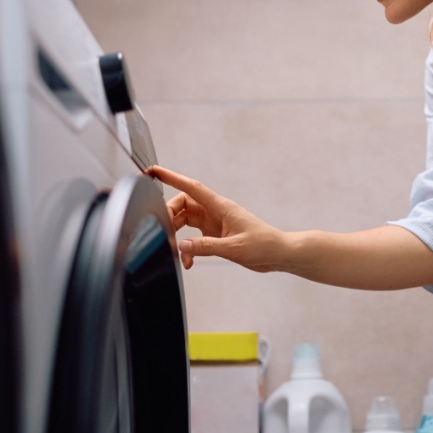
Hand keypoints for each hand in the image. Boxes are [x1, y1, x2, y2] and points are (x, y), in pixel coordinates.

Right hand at [147, 165, 287, 272]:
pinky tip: (189, 261)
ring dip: (177, 234)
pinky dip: (188, 248)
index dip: (172, 177)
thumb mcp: (233, 248)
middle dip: (169, 214)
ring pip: (186, 220)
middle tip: (162, 230)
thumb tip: (182, 246)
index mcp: (221, 207)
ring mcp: (214, 222)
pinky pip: (194, 237)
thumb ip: (206, 247)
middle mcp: (215, 211)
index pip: (192, 188)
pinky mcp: (216, 234)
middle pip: (183, 204)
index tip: (154, 171)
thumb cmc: (263, 245)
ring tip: (177, 251)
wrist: (278, 254)